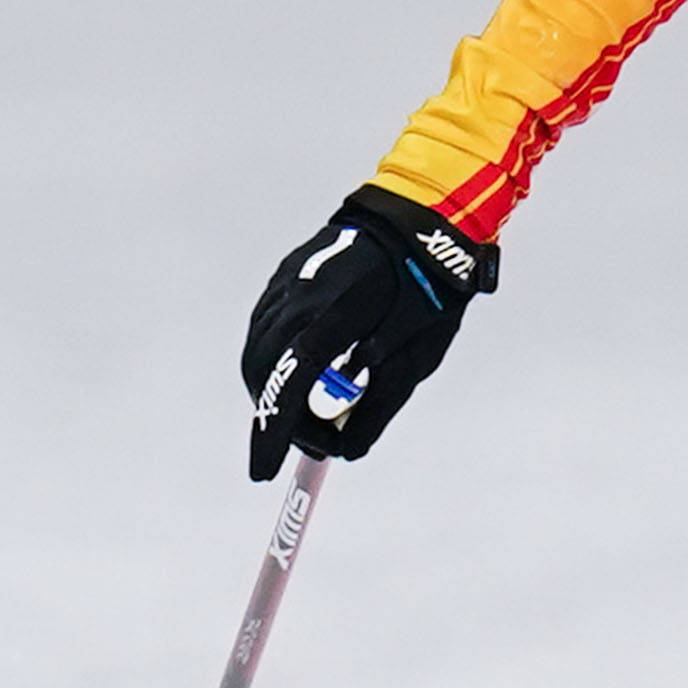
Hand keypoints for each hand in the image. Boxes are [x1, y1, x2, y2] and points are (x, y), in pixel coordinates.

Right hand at [241, 186, 495, 479]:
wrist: (421, 216)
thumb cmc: (429, 286)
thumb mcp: (419, 355)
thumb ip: (381, 406)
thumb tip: (348, 450)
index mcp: (335, 314)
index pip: (292, 384)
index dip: (275, 431)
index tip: (263, 471)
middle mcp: (299, 297)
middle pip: (263, 373)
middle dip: (279, 417)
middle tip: (316, 441)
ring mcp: (286, 283)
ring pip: (258, 352)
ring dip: (276, 389)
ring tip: (317, 410)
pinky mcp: (284, 276)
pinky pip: (265, 329)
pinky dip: (277, 361)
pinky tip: (309, 372)